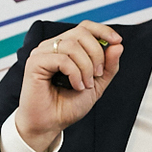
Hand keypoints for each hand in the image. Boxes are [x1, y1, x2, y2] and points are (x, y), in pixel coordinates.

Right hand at [14, 20, 121, 151]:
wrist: (51, 125)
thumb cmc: (67, 106)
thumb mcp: (97, 84)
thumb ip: (108, 66)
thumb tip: (117, 45)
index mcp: (65, 48)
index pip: (84, 27)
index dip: (102, 30)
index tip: (117, 41)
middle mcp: (52, 47)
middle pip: (81, 33)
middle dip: (96, 54)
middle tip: (97, 75)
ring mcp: (42, 53)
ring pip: (72, 45)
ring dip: (86, 67)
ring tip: (85, 85)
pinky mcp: (34, 63)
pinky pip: (62, 59)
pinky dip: (74, 73)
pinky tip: (75, 86)